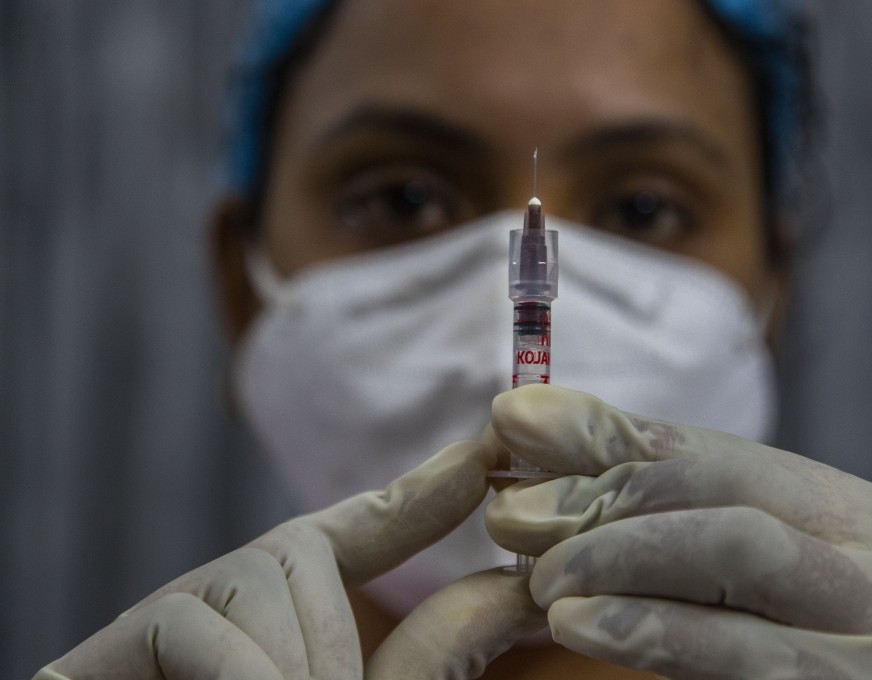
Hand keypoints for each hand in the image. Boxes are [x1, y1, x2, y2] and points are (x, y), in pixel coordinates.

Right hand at [35, 441, 544, 679]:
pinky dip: (240, 674)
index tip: (488, 453)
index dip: (424, 491)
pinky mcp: (109, 645)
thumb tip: (519, 590)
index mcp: (300, 619)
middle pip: (302, 555)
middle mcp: (235, 604)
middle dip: (332, 643)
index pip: (364, 531)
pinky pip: (194, 623)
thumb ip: (434, 654)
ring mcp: (168, 619)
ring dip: (292, 668)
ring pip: (258, 580)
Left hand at [485, 385, 871, 679]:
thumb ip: (697, 527)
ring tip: (541, 575)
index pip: (732, 455)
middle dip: (607, 490)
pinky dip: (653, 629)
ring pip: (739, 549)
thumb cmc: (839, 668)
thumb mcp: (782, 589)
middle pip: (733, 491)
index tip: (520, 418)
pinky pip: (746, 652)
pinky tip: (582, 625)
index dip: (614, 433)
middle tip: (514, 510)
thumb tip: (557, 461)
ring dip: (618, 552)